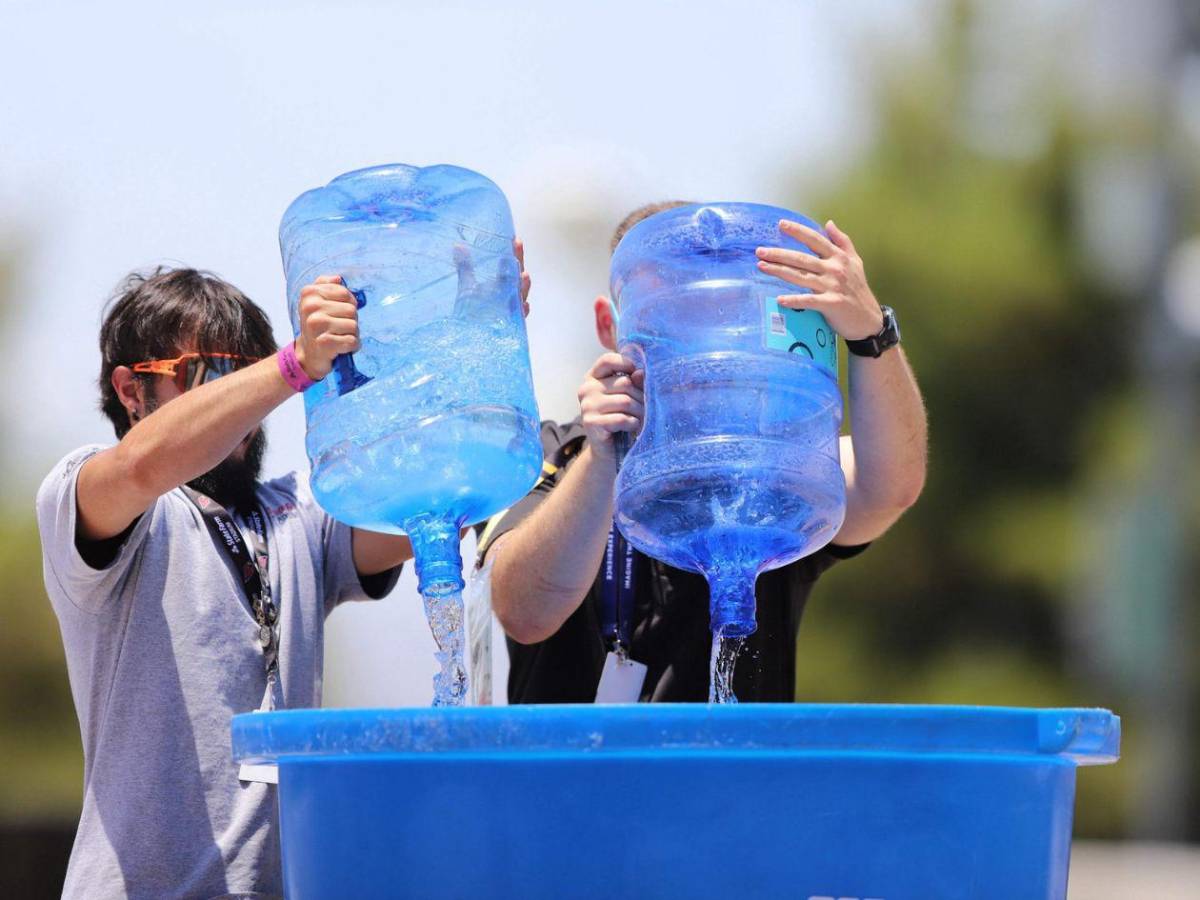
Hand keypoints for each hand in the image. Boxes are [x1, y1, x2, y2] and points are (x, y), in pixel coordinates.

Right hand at [294, 275, 359, 378]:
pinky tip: (341, 348)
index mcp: (309, 293)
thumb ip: (326, 285)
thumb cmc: (318, 326)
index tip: (337, 313)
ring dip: (352, 334)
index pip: (345, 293)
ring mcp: (316, 325)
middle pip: (351, 310)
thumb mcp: (317, 301)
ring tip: (339, 337)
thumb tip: (338, 278)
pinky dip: (352, 346)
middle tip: (338, 328)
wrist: (308, 354)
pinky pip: (352, 341)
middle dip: (351, 321)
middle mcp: (310, 307)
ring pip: (354, 325)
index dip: (348, 304)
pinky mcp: (324, 343)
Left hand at [452, 239, 530, 318]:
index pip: (511, 265)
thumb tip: (458, 246)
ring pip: (521, 295)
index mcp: (502, 285)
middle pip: (518, 276)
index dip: (515, 253)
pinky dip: (523, 311)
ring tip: (524, 275)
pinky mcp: (508, 324)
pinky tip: (525, 305)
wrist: (468, 335)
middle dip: (519, 262)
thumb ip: (466, 267)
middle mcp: (508, 296)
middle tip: (519, 247)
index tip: (516, 239)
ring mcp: (510, 309)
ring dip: (524, 285)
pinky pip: (519, 318)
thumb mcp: (468, 286)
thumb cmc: (472, 311)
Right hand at [577, 352, 644, 461]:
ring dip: (640, 412)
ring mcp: (587, 406)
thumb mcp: (628, 396)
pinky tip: (632, 427)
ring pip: (625, 401)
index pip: (608, 360)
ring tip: (642, 419)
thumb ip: (634, 382)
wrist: (610, 450)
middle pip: (624, 383)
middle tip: (647, 408)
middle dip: (641, 397)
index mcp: (593, 378)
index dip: (626, 364)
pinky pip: (621, 418)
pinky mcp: (591, 423)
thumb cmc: (621, 418)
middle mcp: (586, 389)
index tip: (638, 376)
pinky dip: (632, 424)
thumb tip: (640, 373)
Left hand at [755, 219, 883, 340]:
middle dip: (779, 254)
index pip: (815, 240)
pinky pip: (809, 300)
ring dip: (779, 271)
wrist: (869, 319)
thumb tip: (829, 223)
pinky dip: (794, 300)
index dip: (798, 231)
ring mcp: (832, 286)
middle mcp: (834, 269)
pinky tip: (779, 300)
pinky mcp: (831, 304)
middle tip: (760, 251)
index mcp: (838, 257)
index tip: (781, 224)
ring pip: (801, 276)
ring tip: (761, 267)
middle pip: (802, 258)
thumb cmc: (859, 289)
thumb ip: (843, 241)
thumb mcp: (855, 261)